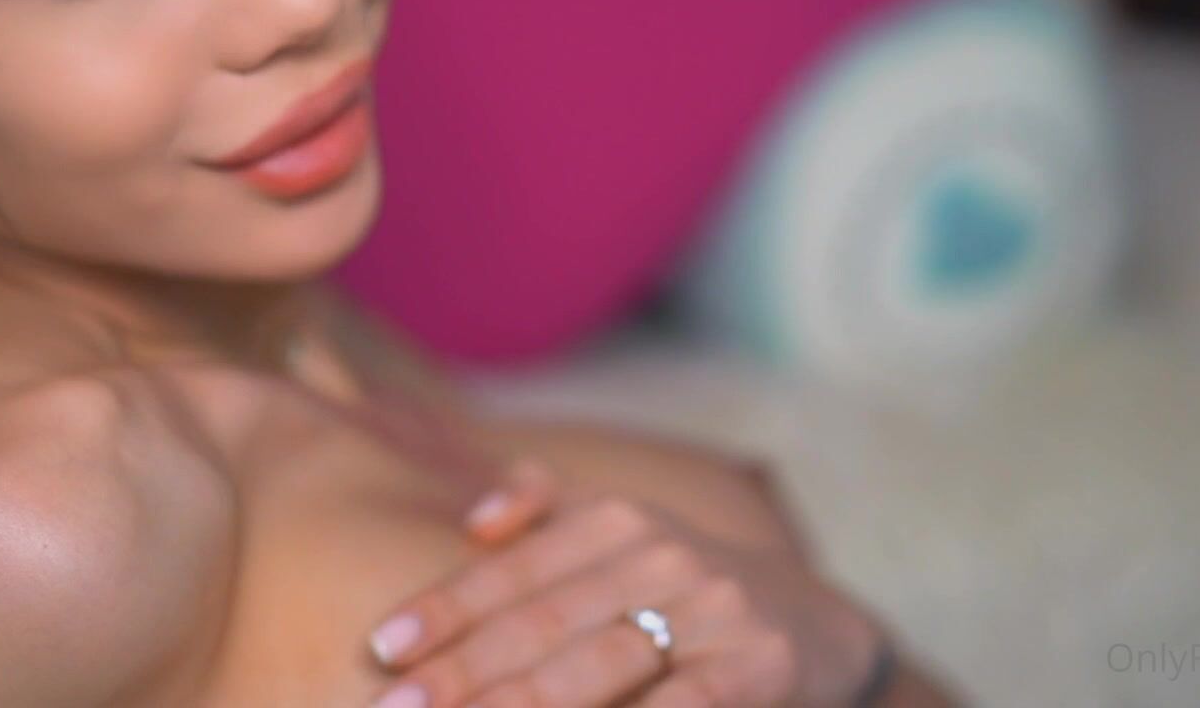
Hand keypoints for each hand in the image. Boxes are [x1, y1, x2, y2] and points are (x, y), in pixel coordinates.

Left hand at [363, 465, 884, 706]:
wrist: (816, 626)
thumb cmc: (685, 590)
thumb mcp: (626, 533)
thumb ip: (551, 512)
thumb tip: (478, 516)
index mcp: (620, 520)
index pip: (516, 570)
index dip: (447, 608)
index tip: (382, 649)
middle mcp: (665, 554)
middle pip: (546, 622)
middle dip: (465, 673)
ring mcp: (714, 612)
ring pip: (600, 666)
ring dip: (524, 706)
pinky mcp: (758, 667)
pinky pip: (678, 707)